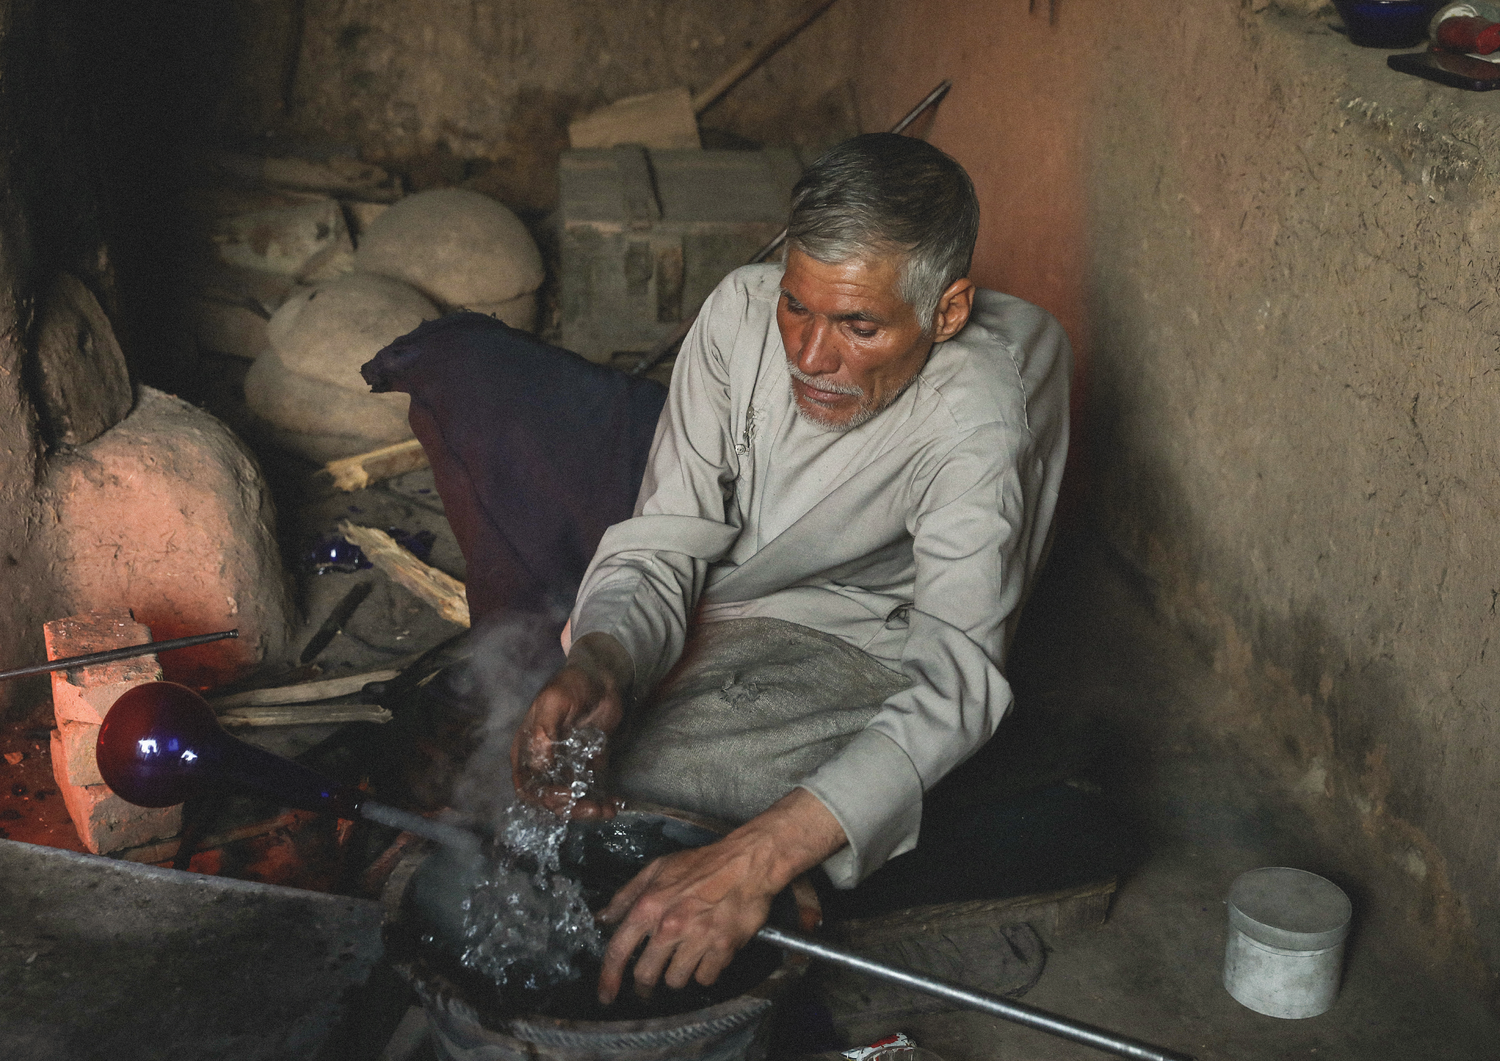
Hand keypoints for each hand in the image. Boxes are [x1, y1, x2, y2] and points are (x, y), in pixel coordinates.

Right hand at [511, 633, 631, 818]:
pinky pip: (592, 789)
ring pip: (572, 799)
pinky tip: (614, 803)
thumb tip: (539, 766)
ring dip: (587, 808)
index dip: (543, 796)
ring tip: (607, 810)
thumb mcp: (554, 702)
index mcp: (528, 748)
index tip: (566, 796)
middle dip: (570, 808)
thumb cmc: (573, 684)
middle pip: (550, 798)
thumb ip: (544, 733)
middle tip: (593, 808)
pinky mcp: (589, 765)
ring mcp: (568, 765)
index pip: (527, 785)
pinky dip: (602, 800)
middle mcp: (545, 762)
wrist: (605, 677)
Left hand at [595, 788, 845, 1003]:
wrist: (747, 863)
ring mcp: (697, 939)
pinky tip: (707, 955)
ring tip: (685, 957)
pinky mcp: (722, 949)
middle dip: (646, 981)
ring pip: (675, 981)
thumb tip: (604, 917)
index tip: (605, 995)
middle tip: (652, 977)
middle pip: (646, 975)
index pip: (618, 950)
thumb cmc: (702, 864)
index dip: (608, 978)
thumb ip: (627, 894)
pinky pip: (705, 978)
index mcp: (649, 905)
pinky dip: (705, 971)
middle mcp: (670, 926)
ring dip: (678, 974)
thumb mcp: (658, 868)